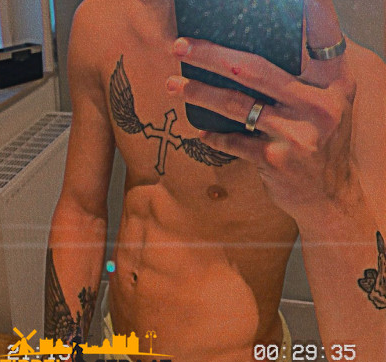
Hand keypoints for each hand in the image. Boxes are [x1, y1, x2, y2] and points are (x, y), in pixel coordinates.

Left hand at [166, 0, 358, 221]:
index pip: (321, 37)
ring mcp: (298, 134)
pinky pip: (234, 141)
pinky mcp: (276, 160)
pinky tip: (201, 132)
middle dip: (211, 56)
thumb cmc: (322, 147)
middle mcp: (319, 105)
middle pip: (255, 69)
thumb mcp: (327, 108)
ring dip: (199, 93)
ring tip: (174, 86)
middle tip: (181, 47)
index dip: (307, 11)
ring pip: (237, 105)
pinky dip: (214, 136)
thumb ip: (306, 81)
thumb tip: (250, 57)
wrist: (327, 196)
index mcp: (335, 84)